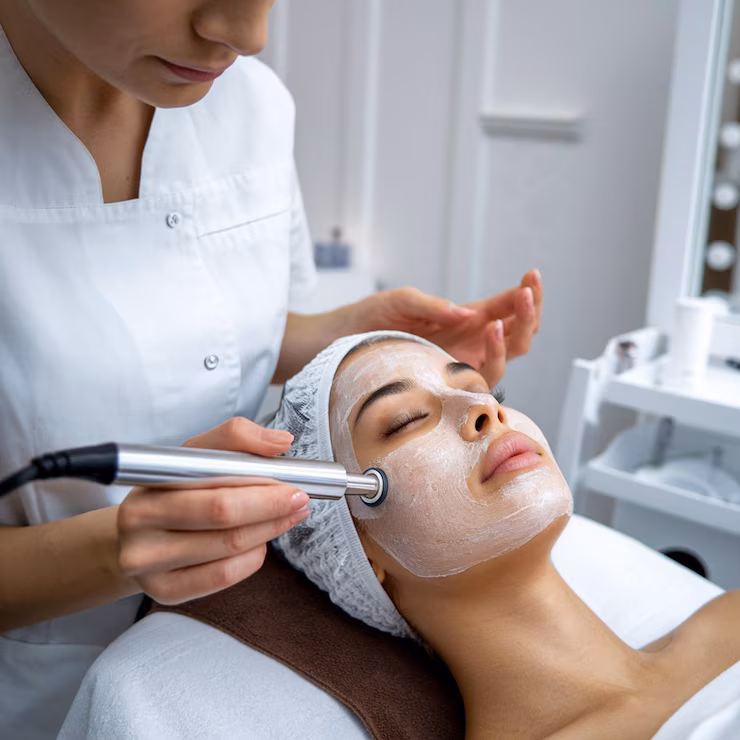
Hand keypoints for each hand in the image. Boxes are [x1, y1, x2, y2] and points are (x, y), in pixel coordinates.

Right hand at [116, 418, 308, 604]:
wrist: (138, 536)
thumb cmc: (173, 491)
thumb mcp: (195, 454)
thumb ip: (236, 437)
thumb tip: (280, 441)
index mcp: (149, 477)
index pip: (212, 476)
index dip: (259, 480)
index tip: (292, 481)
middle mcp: (140, 519)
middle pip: (223, 514)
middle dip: (271, 506)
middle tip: (299, 501)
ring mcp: (147, 560)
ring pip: (228, 545)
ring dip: (269, 530)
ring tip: (288, 517)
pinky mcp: (163, 590)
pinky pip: (223, 575)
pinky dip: (252, 558)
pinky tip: (260, 543)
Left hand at [355, 269, 542, 386]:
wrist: (348, 342)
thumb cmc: (376, 319)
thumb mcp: (404, 302)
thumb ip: (434, 306)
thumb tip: (470, 314)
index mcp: (467, 319)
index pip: (507, 306)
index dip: (525, 292)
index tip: (532, 276)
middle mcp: (473, 341)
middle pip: (520, 330)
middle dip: (531, 309)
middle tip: (529, 288)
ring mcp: (466, 362)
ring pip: (512, 352)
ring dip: (519, 330)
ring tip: (512, 306)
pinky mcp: (453, 382)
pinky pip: (486, 376)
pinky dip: (495, 355)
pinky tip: (492, 331)